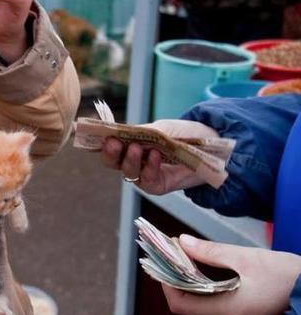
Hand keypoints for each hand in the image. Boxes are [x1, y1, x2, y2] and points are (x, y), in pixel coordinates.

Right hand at [100, 120, 218, 194]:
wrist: (213, 147)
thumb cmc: (186, 135)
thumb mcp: (162, 128)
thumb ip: (142, 132)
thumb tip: (123, 132)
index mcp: (131, 144)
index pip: (111, 145)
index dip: (102, 142)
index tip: (101, 135)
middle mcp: (134, 161)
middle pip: (113, 162)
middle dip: (111, 153)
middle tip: (112, 143)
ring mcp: (144, 174)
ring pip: (128, 172)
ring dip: (129, 160)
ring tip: (136, 148)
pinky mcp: (157, 186)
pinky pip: (147, 180)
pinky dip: (149, 168)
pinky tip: (154, 156)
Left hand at [162, 235, 300, 314]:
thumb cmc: (286, 275)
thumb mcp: (247, 258)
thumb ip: (211, 251)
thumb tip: (183, 242)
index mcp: (225, 311)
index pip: (179, 304)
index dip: (166, 283)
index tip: (165, 261)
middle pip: (187, 305)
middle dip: (174, 279)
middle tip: (173, 254)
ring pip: (198, 304)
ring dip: (187, 282)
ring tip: (184, 256)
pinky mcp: (241, 314)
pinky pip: (212, 303)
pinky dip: (201, 286)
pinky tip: (201, 267)